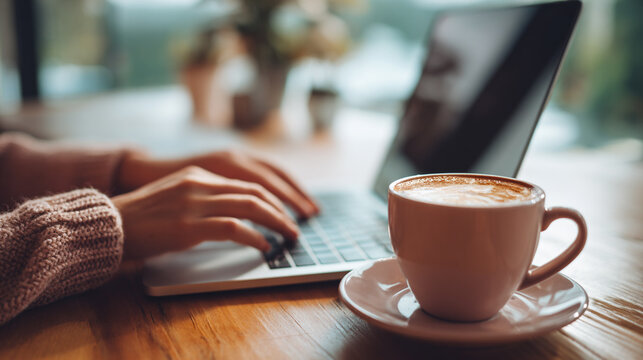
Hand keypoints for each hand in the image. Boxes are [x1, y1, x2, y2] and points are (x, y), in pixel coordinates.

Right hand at [112, 166, 298, 259]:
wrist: (109, 225)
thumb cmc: (141, 217)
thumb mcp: (176, 197)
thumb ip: (204, 198)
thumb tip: (235, 212)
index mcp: (199, 175)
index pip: (247, 182)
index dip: (273, 197)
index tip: (287, 211)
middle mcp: (200, 184)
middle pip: (255, 191)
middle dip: (282, 208)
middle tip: (297, 225)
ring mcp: (194, 203)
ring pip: (250, 206)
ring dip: (276, 222)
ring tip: (289, 235)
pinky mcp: (188, 226)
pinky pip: (233, 228)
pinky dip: (253, 237)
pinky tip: (263, 246)